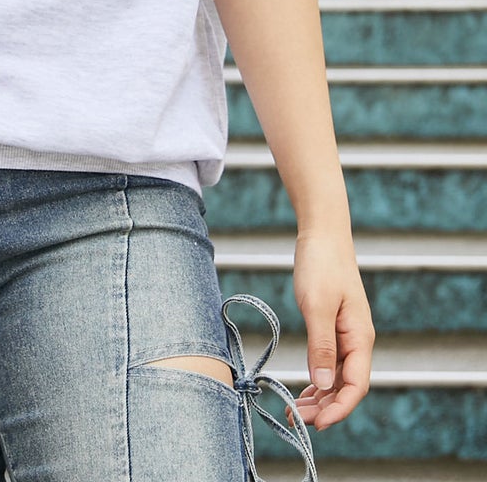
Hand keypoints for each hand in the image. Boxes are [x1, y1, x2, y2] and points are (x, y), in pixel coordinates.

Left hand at [291, 230, 373, 428]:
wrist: (322, 233)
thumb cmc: (321, 264)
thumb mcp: (317, 305)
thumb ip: (321, 345)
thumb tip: (322, 383)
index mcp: (360, 337)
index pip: (356, 386)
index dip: (339, 408)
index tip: (317, 424)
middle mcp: (357, 340)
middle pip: (346, 386)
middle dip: (325, 407)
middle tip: (296, 419)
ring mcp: (346, 334)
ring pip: (337, 376)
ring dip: (319, 395)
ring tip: (295, 410)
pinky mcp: (333, 326)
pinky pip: (329, 361)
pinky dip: (317, 377)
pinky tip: (304, 388)